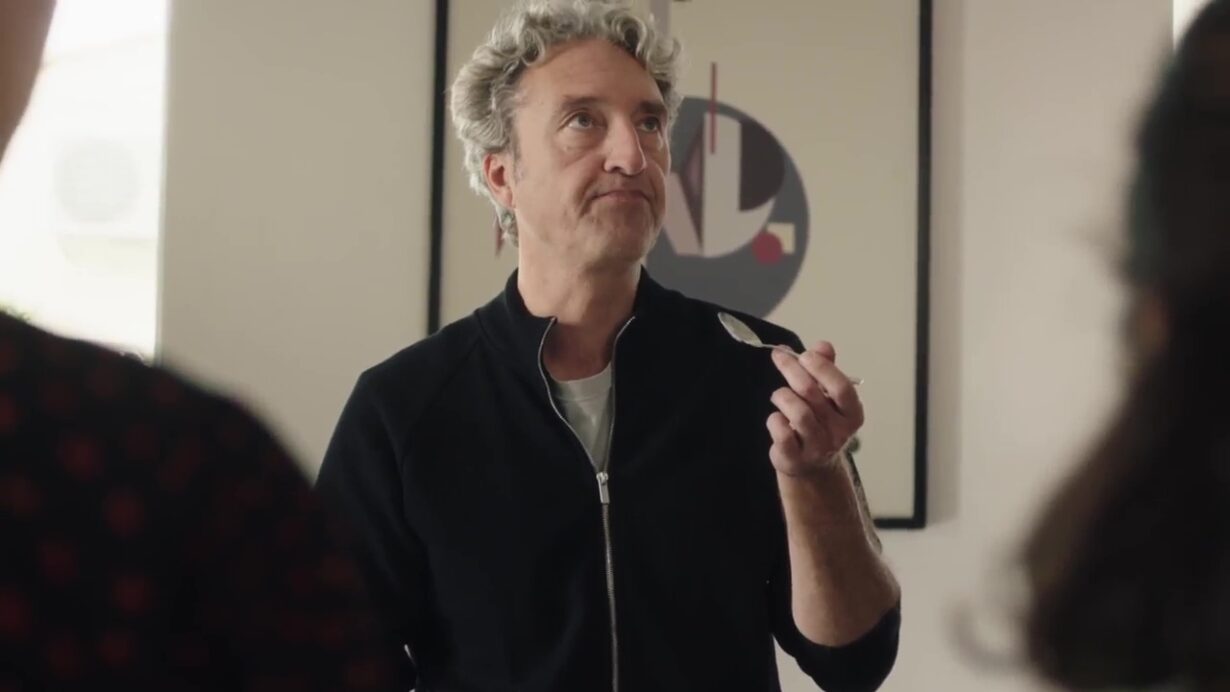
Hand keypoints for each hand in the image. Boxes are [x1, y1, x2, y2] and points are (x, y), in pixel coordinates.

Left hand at [767, 341, 864, 477]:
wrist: (811, 465)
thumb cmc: (819, 422)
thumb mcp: (827, 395)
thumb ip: (826, 369)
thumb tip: (823, 345)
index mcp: (852, 414)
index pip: (841, 387)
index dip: (822, 367)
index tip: (804, 355)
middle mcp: (839, 432)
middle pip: (813, 394)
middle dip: (792, 370)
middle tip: (779, 357)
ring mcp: (818, 447)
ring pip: (798, 412)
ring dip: (782, 396)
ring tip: (779, 395)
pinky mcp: (795, 458)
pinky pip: (782, 432)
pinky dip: (775, 420)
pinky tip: (777, 418)